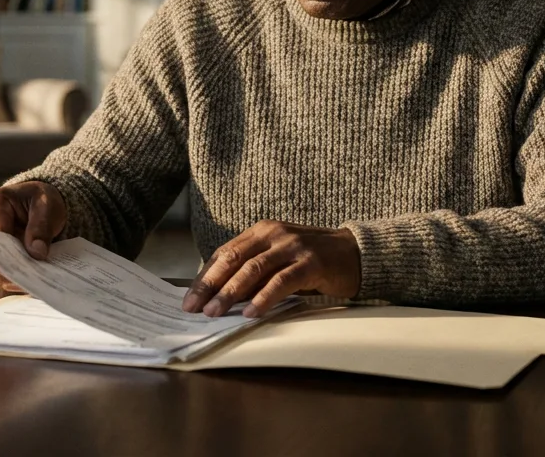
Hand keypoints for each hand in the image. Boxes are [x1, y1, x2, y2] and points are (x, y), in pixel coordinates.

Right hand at [0, 181, 66, 291]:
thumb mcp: (47, 206)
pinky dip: (8, 279)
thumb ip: (41, 227)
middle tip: (30, 282)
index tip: (24, 269)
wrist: (34, 203)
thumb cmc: (39, 200)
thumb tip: (37, 253)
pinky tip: (25, 284)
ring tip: (30, 285)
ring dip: (8, 277)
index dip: (6, 253)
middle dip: (8, 269)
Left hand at [182, 220, 360, 318]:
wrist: (355, 253)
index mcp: (262, 231)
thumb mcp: (279, 258)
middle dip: (210, 285)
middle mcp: (274, 234)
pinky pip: (282, 281)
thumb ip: (254, 271)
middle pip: (233, 259)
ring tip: (215, 312)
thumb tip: (221, 297)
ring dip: (230, 293)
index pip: (225, 253)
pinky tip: (251, 312)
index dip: (205, 277)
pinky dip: (264, 298)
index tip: (189, 299)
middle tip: (193, 307)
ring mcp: (292, 247)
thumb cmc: (311, 260)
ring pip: (253, 269)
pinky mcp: (311, 263)